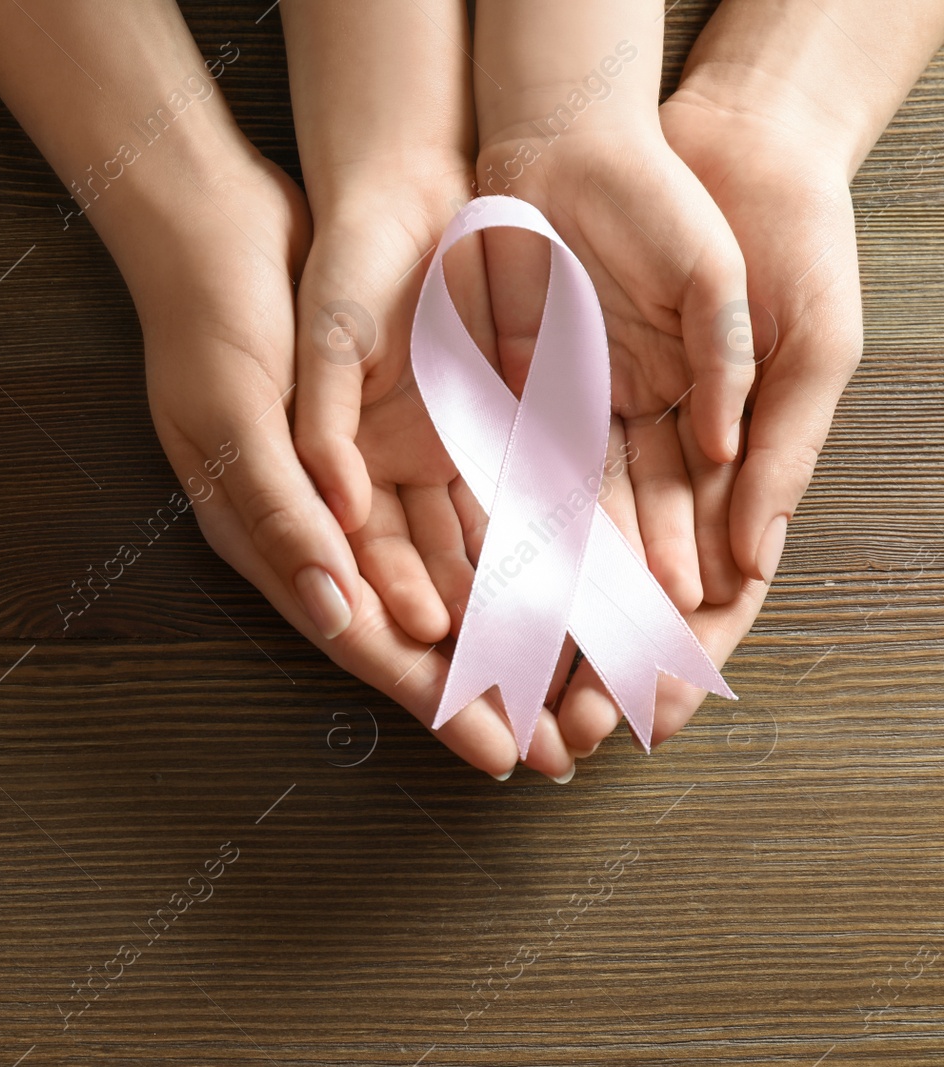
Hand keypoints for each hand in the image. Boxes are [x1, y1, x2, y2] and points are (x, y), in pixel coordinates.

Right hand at [122, 153, 556, 777]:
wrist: (223, 226)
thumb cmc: (213, 323)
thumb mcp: (236, 420)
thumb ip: (284, 515)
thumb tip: (337, 612)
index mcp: (272, 534)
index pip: (361, 632)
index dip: (429, 695)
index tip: (499, 753)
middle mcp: (326, 522)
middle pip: (418, 620)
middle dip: (488, 685)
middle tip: (562, 749)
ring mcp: (368, 479)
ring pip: (455, 568)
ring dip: (514, 624)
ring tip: (580, 679)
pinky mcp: (405, 431)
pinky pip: (471, 500)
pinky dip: (517, 542)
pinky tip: (574, 576)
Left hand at [546, 78, 865, 754]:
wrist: (688, 138)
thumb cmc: (779, 235)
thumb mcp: (804, 341)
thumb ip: (780, 448)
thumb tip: (752, 561)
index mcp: (727, 461)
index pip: (702, 582)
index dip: (675, 651)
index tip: (649, 714)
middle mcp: (649, 458)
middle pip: (617, 582)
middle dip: (589, 660)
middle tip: (560, 734)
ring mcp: (585, 428)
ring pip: (552, 546)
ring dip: (529, 624)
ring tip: (506, 691)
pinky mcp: (524, 392)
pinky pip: (499, 478)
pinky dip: (483, 541)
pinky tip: (466, 599)